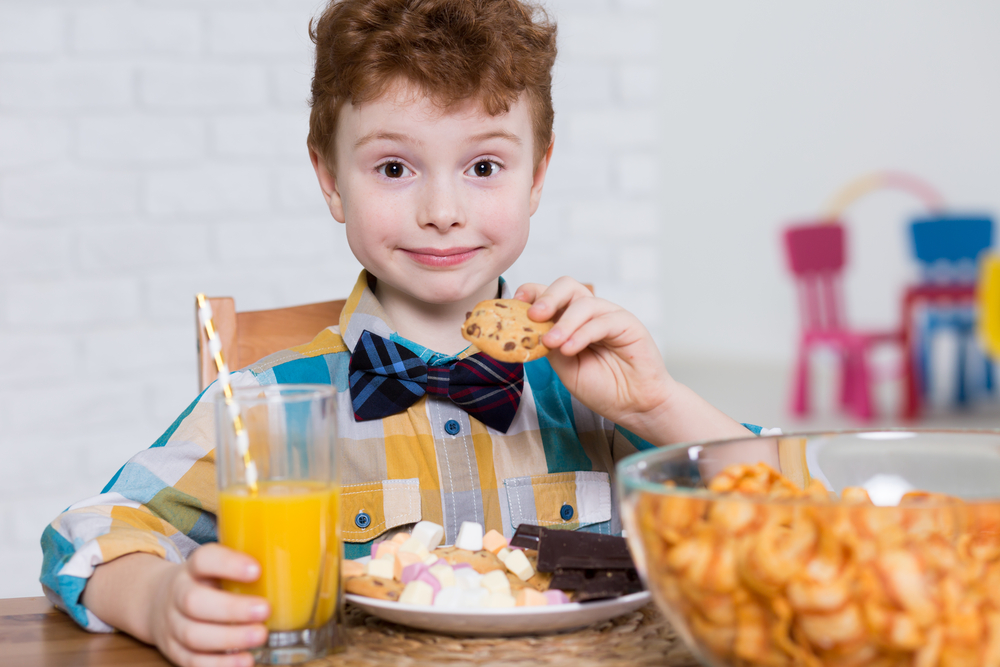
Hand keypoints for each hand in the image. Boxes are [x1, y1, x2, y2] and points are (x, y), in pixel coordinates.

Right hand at [147, 544, 268, 666]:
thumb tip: (296, 561)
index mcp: (193, 569)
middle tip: (265, 610)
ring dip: (230, 638)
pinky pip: (193, 661)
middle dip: (232, 608)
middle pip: (195, 601)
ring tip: (261, 636)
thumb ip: (246, 565)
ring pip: (193, 634)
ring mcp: (173, 625)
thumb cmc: (205, 583)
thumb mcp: (218, 567)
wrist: (158, 602)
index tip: (257, 570)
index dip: (228, 564)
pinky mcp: (175, 651)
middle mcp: (178, 595)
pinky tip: (245, 661)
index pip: (204, 560)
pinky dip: (219, 664)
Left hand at [515, 277, 674, 433]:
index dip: (533, 293)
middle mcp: (590, 313)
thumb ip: (548, 345)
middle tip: (534, 316)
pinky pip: (601, 321)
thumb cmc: (601, 386)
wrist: (633, 405)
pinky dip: (582, 334)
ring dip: (563, 322)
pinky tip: (570, 349)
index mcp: (571, 319)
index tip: (516, 303)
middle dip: (547, 297)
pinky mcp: (627, 324)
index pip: (550, 295)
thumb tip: (524, 330)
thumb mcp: (563, 366)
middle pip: (567, 286)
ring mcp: (609, 315)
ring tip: (551, 343)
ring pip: (583, 302)